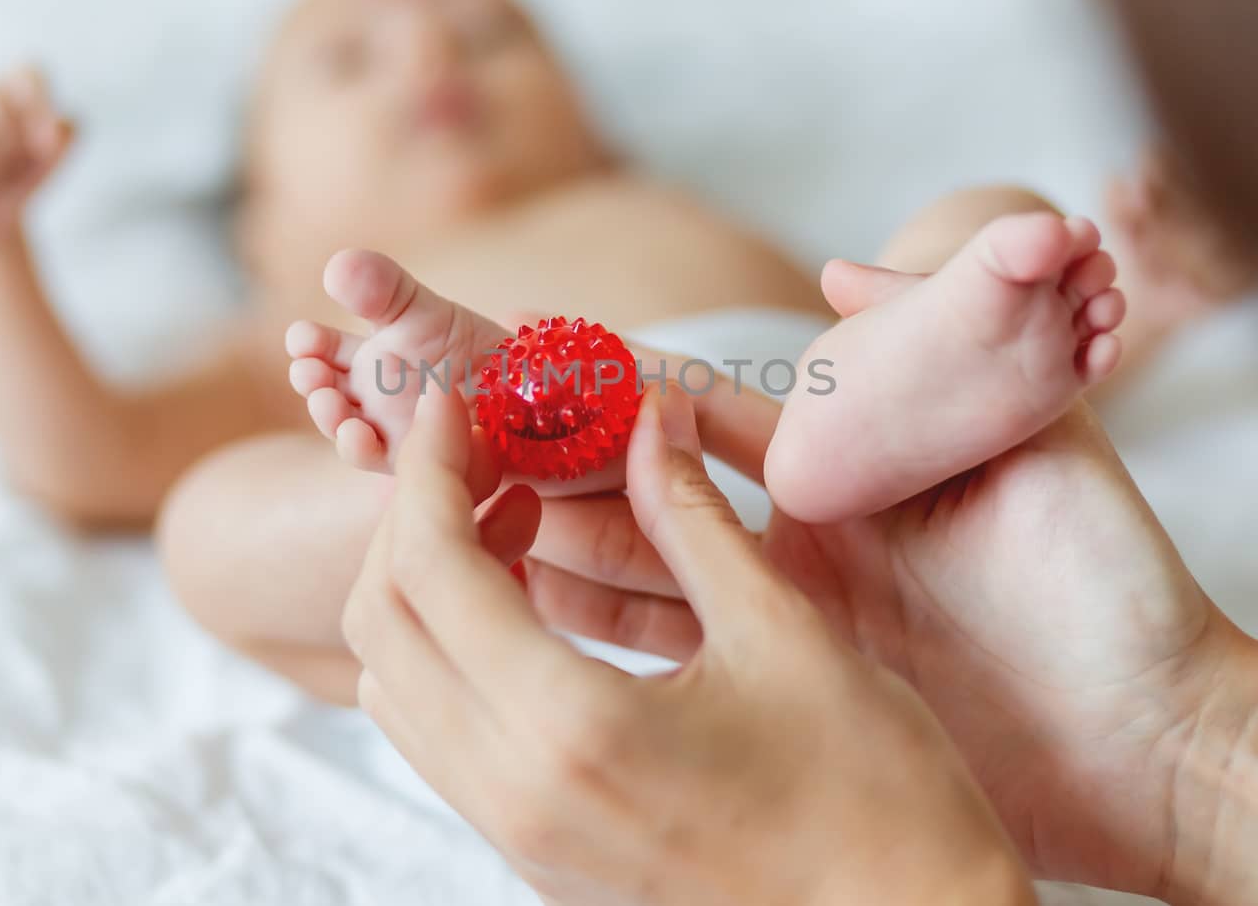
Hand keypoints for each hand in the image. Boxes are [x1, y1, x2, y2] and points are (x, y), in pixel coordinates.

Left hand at [343, 384, 1034, 905]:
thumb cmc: (874, 793)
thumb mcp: (786, 632)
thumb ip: (694, 515)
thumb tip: (650, 414)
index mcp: (570, 728)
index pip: (432, 569)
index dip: (427, 467)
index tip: (452, 401)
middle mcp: (517, 794)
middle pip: (384, 625)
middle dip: (412, 518)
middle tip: (482, 449)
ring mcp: (519, 837)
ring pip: (397, 687)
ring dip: (427, 587)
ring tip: (510, 517)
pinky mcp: (538, 856)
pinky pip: (441, 738)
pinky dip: (452, 653)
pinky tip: (532, 605)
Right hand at [526, 276, 1243, 896]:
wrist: (1153, 733)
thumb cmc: (1109, 579)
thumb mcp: (1037, 438)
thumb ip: (947, 339)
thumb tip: (840, 271)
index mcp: (852, 466)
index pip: (706, 409)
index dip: (619, 377)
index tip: (530, 337)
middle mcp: (805, 535)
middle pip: (649, 484)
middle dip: (552, 452)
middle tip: (454, 422)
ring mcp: (791, 616)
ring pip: (641, 563)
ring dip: (549, 531)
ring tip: (458, 501)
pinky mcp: (790, 687)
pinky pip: (673, 647)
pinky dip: (594, 619)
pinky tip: (519, 598)